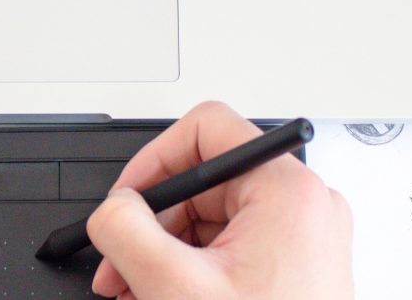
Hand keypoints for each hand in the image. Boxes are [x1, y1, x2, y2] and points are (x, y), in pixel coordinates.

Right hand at [86, 102, 353, 299]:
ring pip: (207, 217)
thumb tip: (111, 207)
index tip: (127, 198)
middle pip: (201, 181)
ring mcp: (298, 235)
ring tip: (135, 289)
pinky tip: (162, 296)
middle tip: (119, 263)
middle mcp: (300, 205)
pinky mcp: (290, 262)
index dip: (154, 159)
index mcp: (286, 191)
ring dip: (161, 252)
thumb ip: (126, 231)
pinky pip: (224, 244)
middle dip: (150, 223)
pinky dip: (187, 268)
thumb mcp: (176, 288)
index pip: (206, 128)